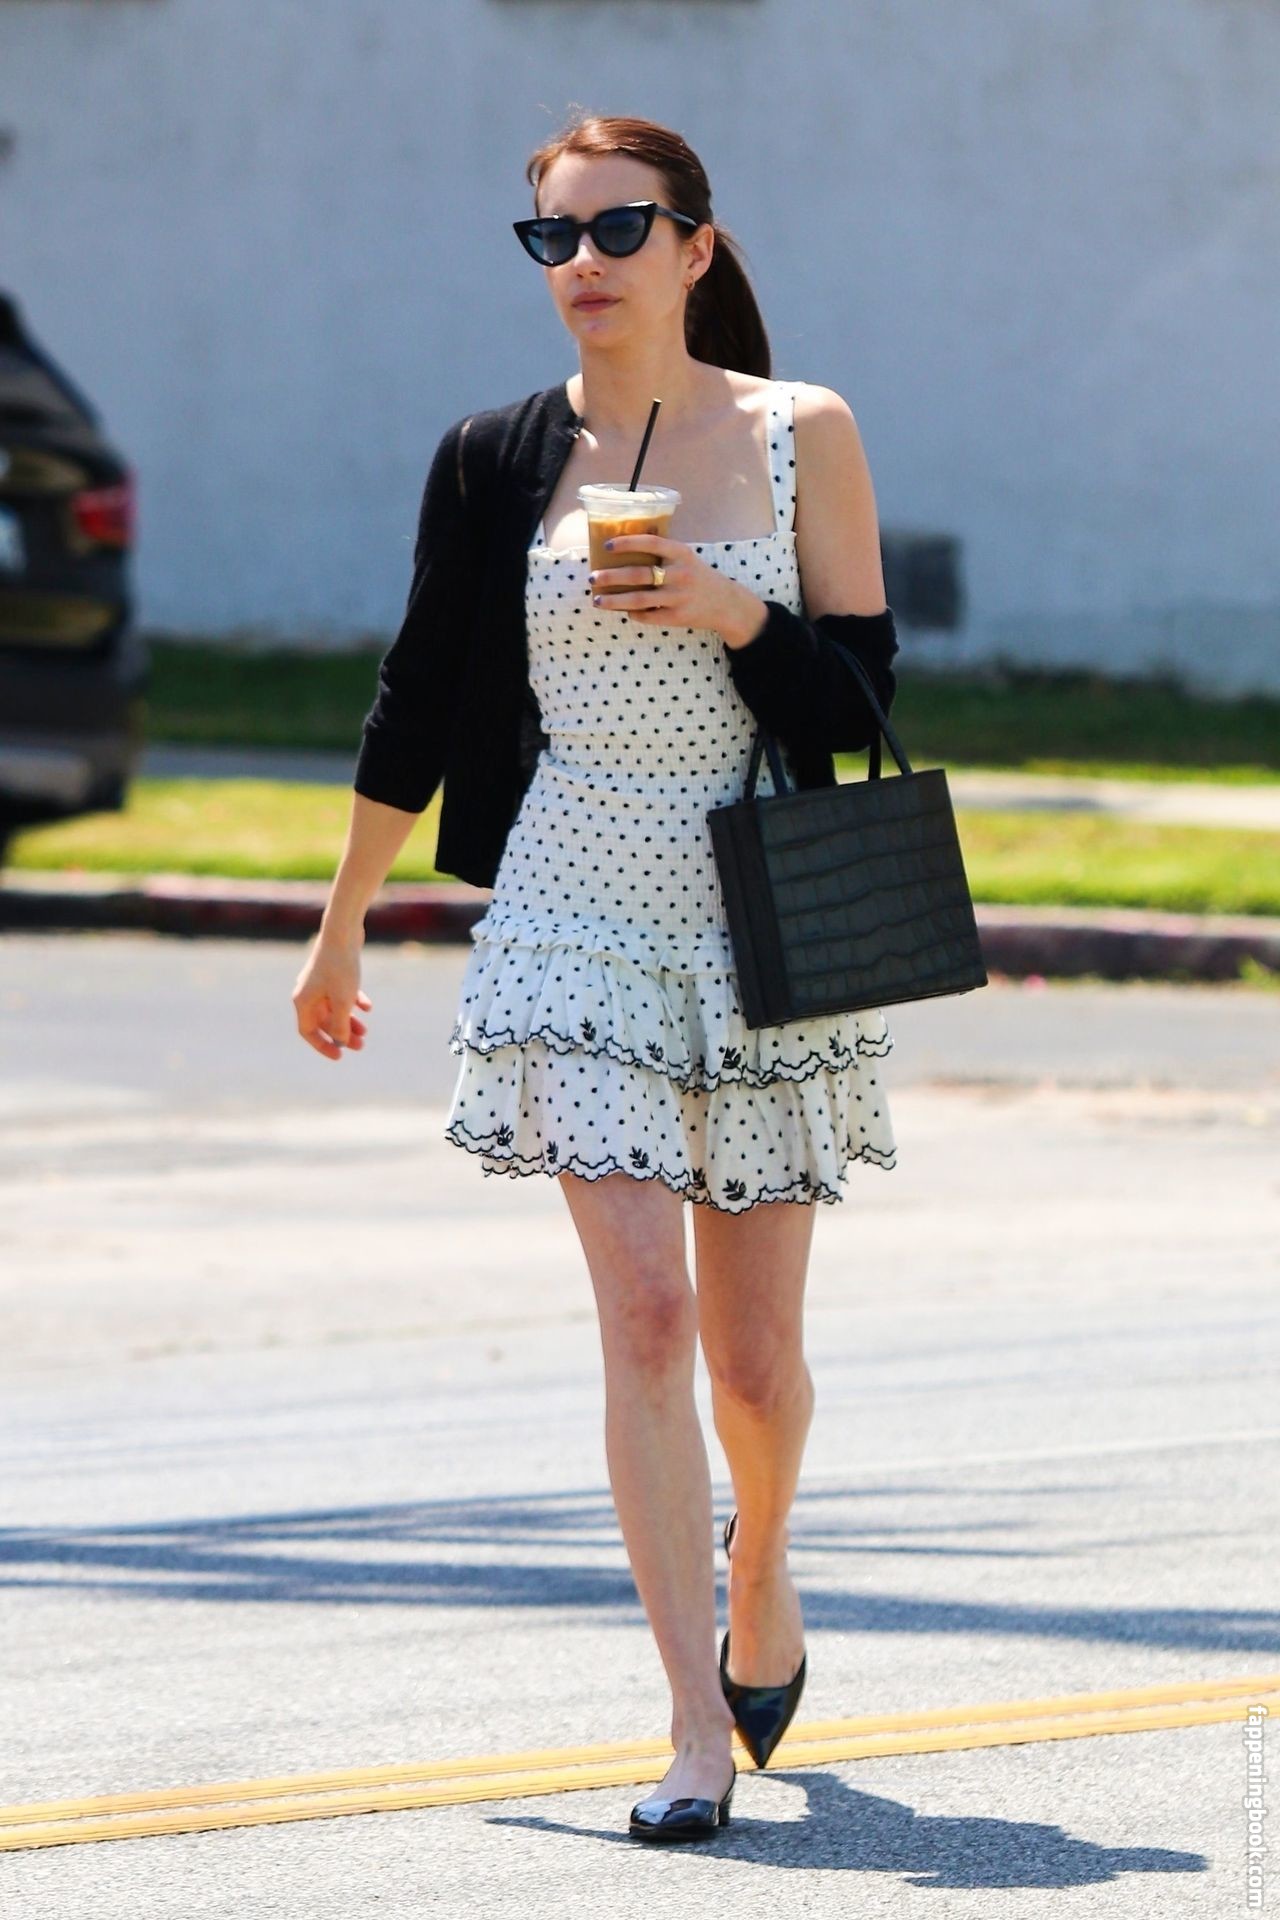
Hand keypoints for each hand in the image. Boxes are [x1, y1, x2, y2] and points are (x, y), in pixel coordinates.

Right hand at [292, 933, 371, 1060]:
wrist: (343, 932)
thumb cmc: (340, 967)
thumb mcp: (342, 1001)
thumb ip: (341, 1024)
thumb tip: (342, 1041)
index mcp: (302, 1001)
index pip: (307, 1031)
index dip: (322, 1045)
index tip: (339, 1056)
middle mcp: (308, 992)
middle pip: (323, 1022)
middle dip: (341, 1035)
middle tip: (360, 1046)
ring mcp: (320, 982)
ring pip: (333, 1009)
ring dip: (349, 1021)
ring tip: (366, 1031)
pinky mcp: (333, 972)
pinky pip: (342, 994)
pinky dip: (354, 1002)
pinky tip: (368, 1007)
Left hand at [588, 534, 767, 647]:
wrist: (725, 603)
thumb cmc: (697, 576)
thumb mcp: (685, 557)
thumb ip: (662, 550)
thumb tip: (625, 542)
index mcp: (682, 553)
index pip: (651, 543)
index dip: (628, 543)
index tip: (607, 546)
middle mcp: (681, 574)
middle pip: (639, 574)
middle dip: (611, 577)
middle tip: (593, 577)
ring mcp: (679, 597)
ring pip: (640, 599)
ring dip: (615, 600)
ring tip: (597, 600)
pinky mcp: (678, 617)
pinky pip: (648, 616)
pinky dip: (633, 613)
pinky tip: (623, 611)